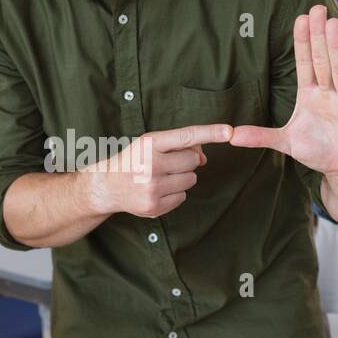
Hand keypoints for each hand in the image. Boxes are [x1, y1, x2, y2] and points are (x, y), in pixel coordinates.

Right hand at [86, 124, 232, 218]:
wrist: (108, 186)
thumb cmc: (134, 160)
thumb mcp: (150, 144)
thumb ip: (178, 145)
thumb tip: (204, 157)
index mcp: (149, 144)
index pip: (186, 136)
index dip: (210, 133)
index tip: (229, 131)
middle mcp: (151, 165)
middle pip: (193, 161)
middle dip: (187, 162)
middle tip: (168, 163)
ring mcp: (153, 187)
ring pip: (191, 180)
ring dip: (182, 177)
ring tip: (160, 177)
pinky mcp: (155, 206)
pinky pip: (183, 197)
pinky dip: (175, 193)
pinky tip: (158, 190)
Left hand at [230, 5, 337, 191]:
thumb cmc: (319, 150)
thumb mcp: (286, 142)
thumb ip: (261, 136)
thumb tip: (230, 136)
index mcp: (311, 95)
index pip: (306, 64)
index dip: (303, 42)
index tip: (300, 19)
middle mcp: (330, 93)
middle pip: (323, 61)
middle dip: (319, 36)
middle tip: (317, 8)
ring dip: (336, 48)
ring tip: (332, 23)